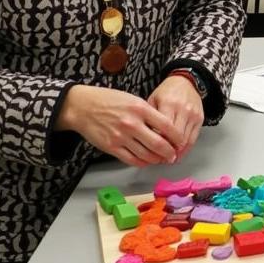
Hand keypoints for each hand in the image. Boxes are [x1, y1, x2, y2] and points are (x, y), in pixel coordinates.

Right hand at [56, 85, 181, 167]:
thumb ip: (148, 113)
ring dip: (156, 159)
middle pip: (158, 144)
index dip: (177, 137)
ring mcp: (121, 137)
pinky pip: (131, 160)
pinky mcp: (111, 147)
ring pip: (146, 154)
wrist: (82, 107)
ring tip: (161, 159)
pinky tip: (146, 161)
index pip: (166, 126)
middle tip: (173, 155)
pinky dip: (142, 162)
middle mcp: (132, 123)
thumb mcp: (133, 100)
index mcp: (140, 108)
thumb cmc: (108, 100)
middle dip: (169, 152)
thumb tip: (165, 128)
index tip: (181, 142)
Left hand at [148, 75, 203, 162]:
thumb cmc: (166, 92)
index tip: (150, 152)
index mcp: (168, 104)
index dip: (156, 144)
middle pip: (175, 138)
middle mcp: (183, 110)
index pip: (162, 130)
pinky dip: (186, 149)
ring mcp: (193, 115)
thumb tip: (146, 141)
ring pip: (185, 141)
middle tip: (158, 160)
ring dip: (176, 153)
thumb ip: (150, 119)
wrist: (186, 82)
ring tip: (167, 159)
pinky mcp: (200, 119)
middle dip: (167, 151)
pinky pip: (193, 139)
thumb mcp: (153, 100)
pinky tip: (178, 154)